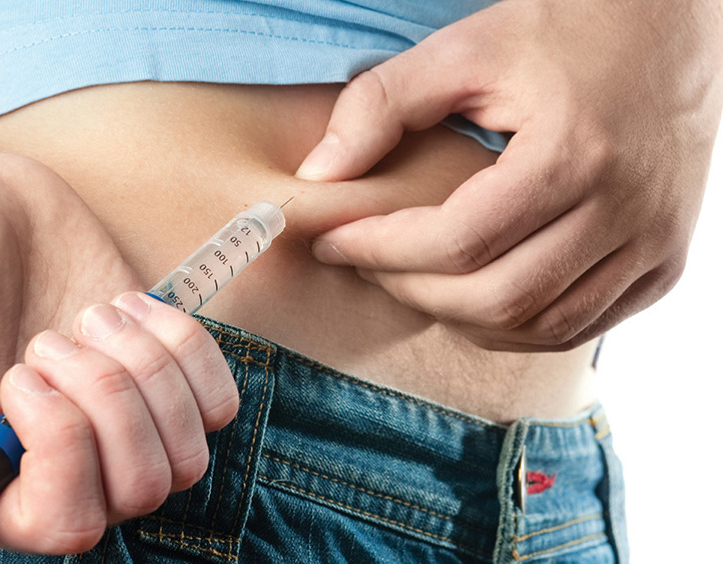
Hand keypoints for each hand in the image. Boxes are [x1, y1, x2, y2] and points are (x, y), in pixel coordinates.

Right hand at [0, 293, 237, 551]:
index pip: (69, 526)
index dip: (63, 446)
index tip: (18, 374)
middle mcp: (68, 473)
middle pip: (142, 488)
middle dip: (106, 395)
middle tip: (49, 336)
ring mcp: (122, 429)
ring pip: (189, 453)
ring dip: (147, 371)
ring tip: (90, 317)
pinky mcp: (161, 381)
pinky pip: (218, 403)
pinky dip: (186, 349)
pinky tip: (129, 308)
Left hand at [296, 0, 722, 350]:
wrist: (669, 29)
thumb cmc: (564, 29)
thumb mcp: (464, 48)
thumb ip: (381, 105)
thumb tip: (319, 174)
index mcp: (577, 153)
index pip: (458, 241)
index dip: (381, 250)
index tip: (334, 240)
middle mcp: (627, 210)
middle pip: (498, 298)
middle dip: (412, 291)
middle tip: (368, 263)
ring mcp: (654, 244)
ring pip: (539, 327)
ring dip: (460, 318)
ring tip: (412, 280)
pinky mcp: (664, 263)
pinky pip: (580, 328)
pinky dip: (516, 327)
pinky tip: (473, 298)